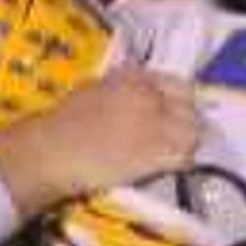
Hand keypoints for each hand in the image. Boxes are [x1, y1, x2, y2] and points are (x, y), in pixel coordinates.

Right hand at [0, 70, 202, 213]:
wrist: (52, 150)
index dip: (180, 103)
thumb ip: (120, 91)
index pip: (178, 86)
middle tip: (177, 138)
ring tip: (174, 155)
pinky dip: (182, 163)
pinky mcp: (156, 153)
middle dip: (187, 123)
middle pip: (190, 109)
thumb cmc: (62, 123)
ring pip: (193, 133)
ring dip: (187, 144)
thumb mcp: (93, 90)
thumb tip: (135, 98)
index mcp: (135, 78)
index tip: (175, 115)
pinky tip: (170, 168)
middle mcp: (151, 96)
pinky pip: (185, 157)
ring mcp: (157, 124)